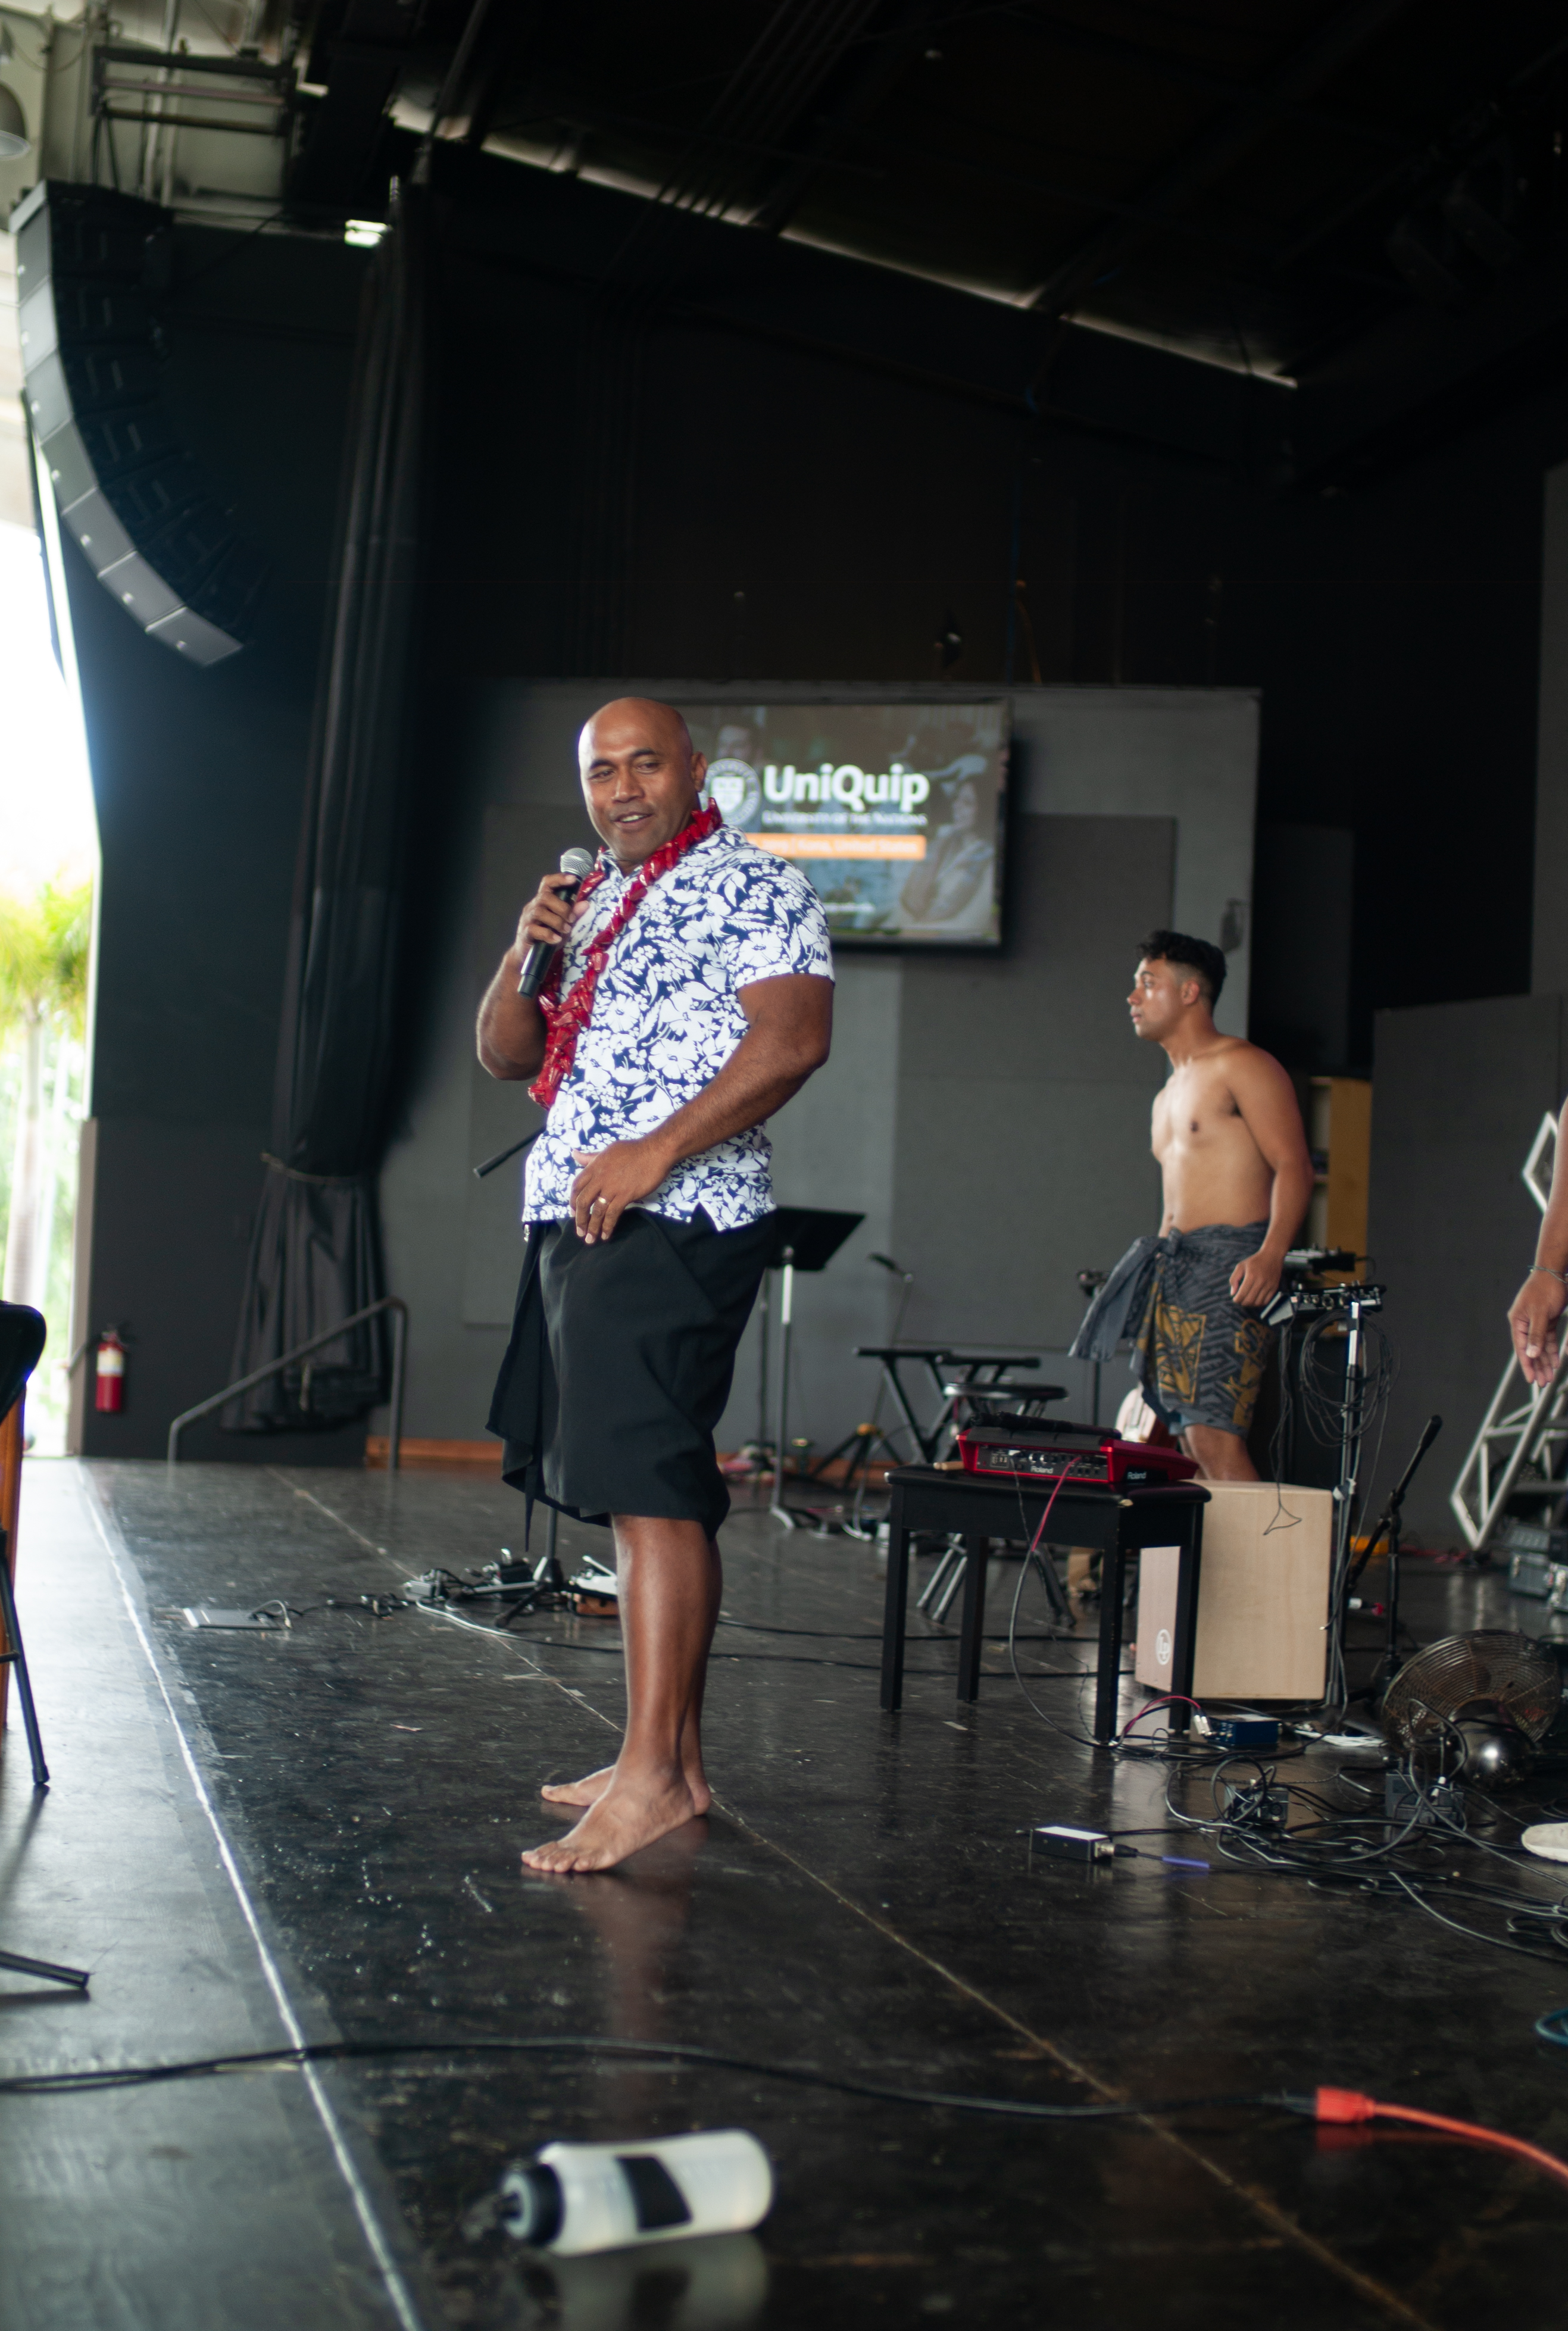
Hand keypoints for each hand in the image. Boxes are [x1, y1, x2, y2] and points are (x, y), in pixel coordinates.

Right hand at [514, 871, 585, 963]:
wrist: (528, 956)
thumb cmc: (547, 937)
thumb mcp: (563, 925)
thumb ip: (573, 915)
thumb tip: (586, 904)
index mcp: (541, 902)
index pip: (547, 884)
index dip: (559, 879)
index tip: (573, 880)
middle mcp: (532, 907)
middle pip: (545, 897)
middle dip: (562, 908)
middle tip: (571, 919)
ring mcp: (527, 919)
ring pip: (540, 912)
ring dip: (557, 921)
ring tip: (565, 930)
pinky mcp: (525, 933)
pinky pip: (534, 929)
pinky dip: (548, 934)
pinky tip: (556, 939)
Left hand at [570, 1139, 672, 1242]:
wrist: (654, 1151)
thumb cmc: (633, 1150)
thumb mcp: (608, 1151)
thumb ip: (591, 1158)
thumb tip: (574, 1154)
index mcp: (595, 1166)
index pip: (577, 1186)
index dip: (573, 1201)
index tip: (573, 1212)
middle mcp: (600, 1178)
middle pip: (583, 1201)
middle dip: (580, 1219)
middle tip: (579, 1231)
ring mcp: (612, 1187)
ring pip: (597, 1211)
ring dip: (592, 1227)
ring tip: (590, 1239)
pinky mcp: (625, 1195)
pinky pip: (612, 1214)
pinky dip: (608, 1226)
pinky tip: (606, 1235)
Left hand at [1229, 1248, 1282, 1308]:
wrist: (1272, 1255)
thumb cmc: (1254, 1261)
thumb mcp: (1241, 1266)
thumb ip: (1234, 1279)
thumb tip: (1232, 1294)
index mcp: (1251, 1276)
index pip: (1242, 1294)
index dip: (1237, 1300)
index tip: (1235, 1298)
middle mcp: (1261, 1281)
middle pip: (1250, 1300)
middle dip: (1242, 1303)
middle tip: (1240, 1300)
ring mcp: (1269, 1285)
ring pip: (1258, 1303)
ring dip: (1250, 1304)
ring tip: (1247, 1300)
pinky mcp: (1274, 1287)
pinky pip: (1266, 1301)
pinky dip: (1259, 1303)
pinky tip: (1255, 1299)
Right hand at [1509, 1271, 1566, 1388]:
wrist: (1554, 1271)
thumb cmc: (1545, 1289)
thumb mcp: (1541, 1314)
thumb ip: (1536, 1335)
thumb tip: (1530, 1354)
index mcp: (1518, 1321)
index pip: (1521, 1348)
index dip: (1526, 1365)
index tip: (1531, 1380)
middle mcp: (1525, 1323)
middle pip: (1530, 1350)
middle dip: (1537, 1367)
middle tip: (1543, 1382)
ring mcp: (1535, 1322)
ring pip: (1539, 1346)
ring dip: (1545, 1361)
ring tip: (1549, 1376)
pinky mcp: (1546, 1319)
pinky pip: (1548, 1339)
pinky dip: (1551, 1350)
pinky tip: (1555, 1361)